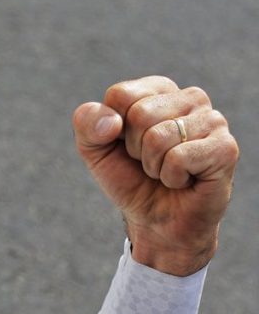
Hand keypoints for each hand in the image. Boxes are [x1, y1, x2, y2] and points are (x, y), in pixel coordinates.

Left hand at [72, 76, 238, 274]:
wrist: (156, 222)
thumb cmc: (131, 181)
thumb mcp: (96, 152)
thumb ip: (87, 124)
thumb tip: (112, 122)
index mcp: (159, 91)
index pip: (120, 95)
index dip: (112, 130)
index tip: (127, 146)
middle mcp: (190, 98)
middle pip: (139, 114)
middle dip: (134, 149)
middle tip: (150, 163)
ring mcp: (213, 120)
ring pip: (158, 137)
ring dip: (153, 166)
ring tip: (167, 172)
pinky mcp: (225, 148)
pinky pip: (179, 158)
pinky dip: (171, 178)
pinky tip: (184, 180)